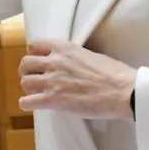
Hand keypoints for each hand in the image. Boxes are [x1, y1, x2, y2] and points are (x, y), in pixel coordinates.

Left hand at [18, 38, 137, 119]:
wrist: (123, 91)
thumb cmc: (114, 73)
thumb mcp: (89, 54)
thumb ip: (72, 57)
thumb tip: (68, 65)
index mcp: (64, 47)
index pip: (34, 44)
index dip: (34, 54)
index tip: (39, 62)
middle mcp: (54, 61)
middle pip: (25, 64)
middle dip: (28, 72)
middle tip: (36, 79)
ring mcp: (52, 80)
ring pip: (24, 82)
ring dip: (29, 88)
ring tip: (37, 93)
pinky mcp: (54, 100)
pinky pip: (27, 102)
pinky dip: (28, 104)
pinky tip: (34, 105)